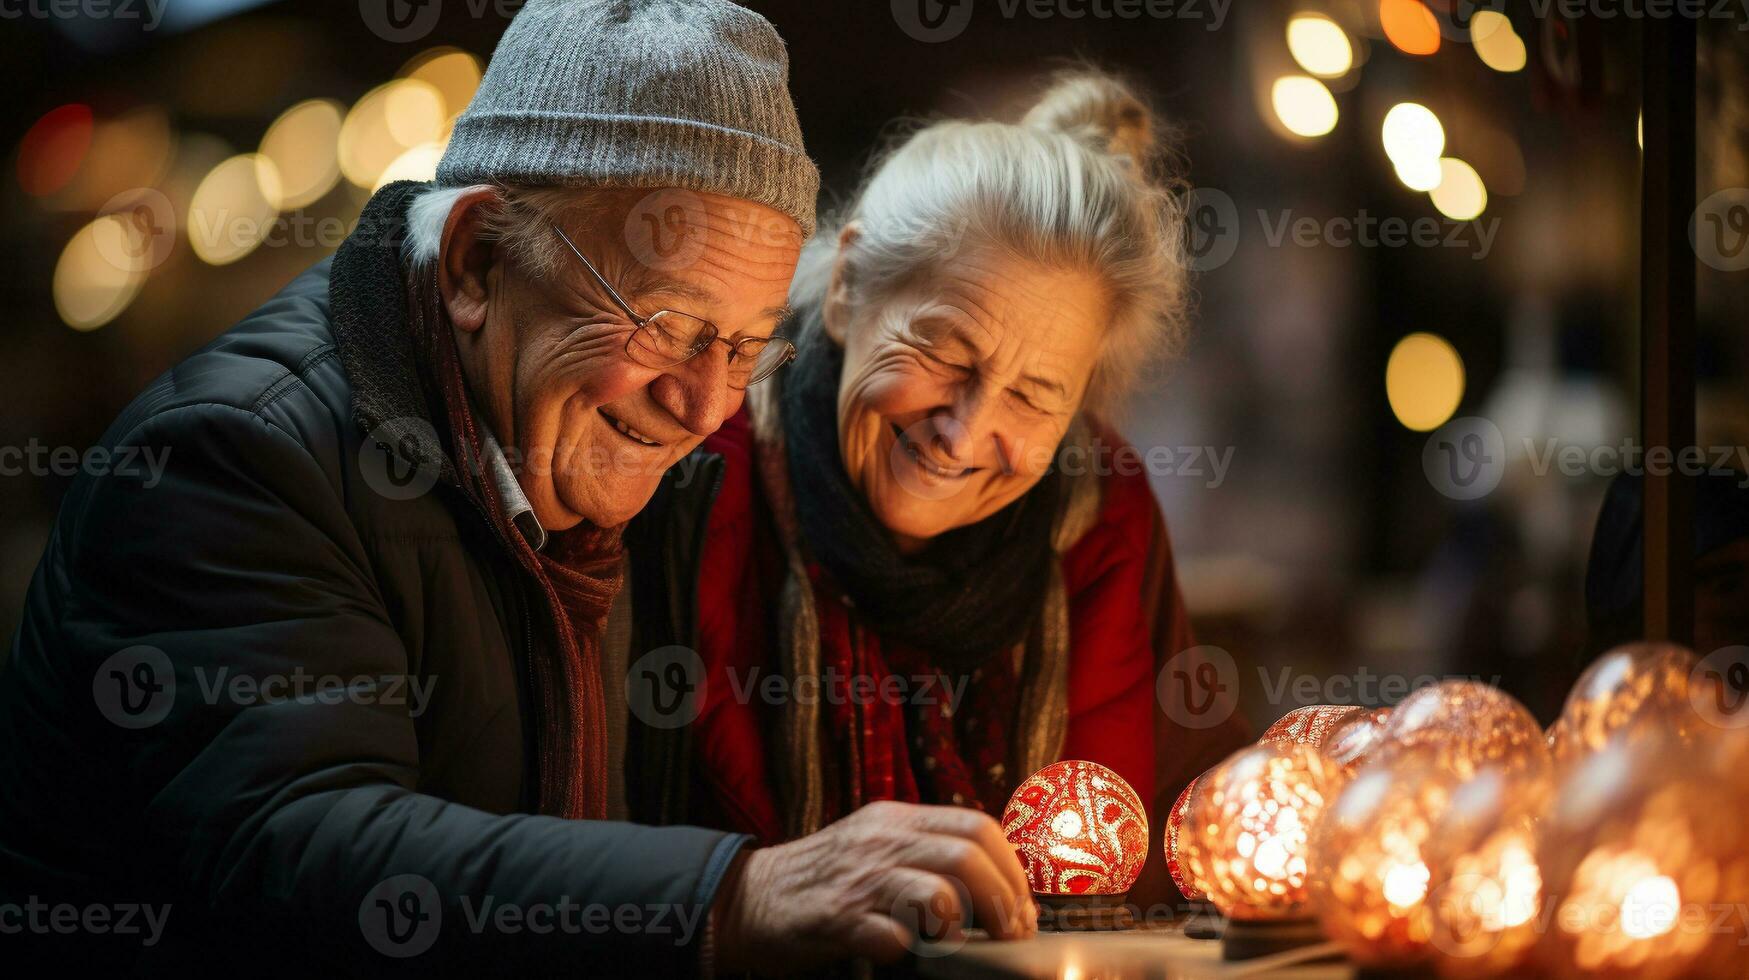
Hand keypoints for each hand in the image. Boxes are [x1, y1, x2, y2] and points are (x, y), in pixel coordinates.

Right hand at [713, 800, 1037, 973]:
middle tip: (1012, 931)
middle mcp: (881, 840)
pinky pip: (893, 935)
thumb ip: (922, 850)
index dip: (1011, 865)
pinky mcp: (838, 919)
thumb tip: (991, 878)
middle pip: (968, 853)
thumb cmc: (820, 878)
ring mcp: (860, 879)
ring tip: (968, 943)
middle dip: (1004, 897)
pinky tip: (907, 952)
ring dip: (966, 923)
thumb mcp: (873, 844)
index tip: (1022, 902)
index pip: (976, 823)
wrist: (747, 896)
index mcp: (895, 819)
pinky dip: (912, 948)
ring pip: (939, 889)